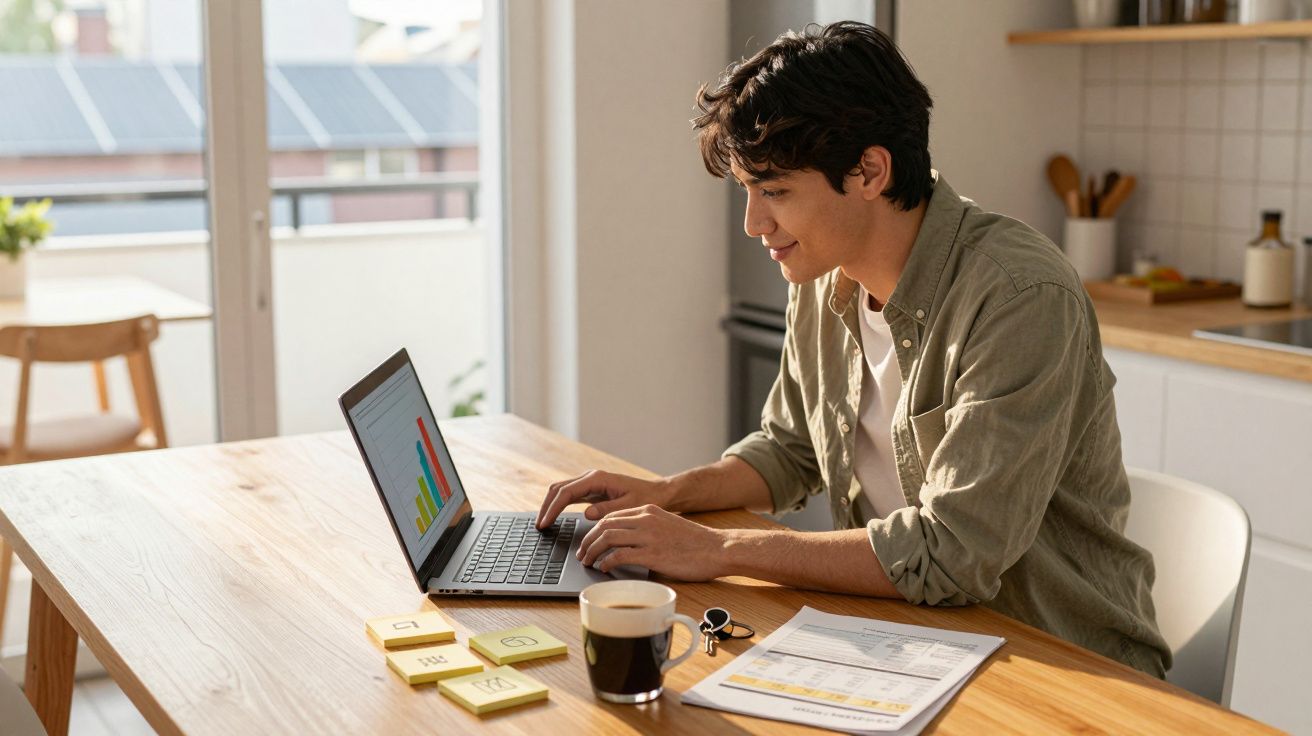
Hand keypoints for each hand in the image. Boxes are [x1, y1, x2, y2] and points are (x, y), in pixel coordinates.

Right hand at [536, 469, 671, 528]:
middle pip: (558, 489)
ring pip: (561, 490)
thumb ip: (607, 510)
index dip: (553, 509)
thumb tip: (587, 514)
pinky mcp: (591, 489)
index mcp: (598, 479)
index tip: (545, 524)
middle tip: (539, 526)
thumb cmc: (646, 499)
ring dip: (550, 505)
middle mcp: (591, 478)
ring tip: (543, 523)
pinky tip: (554, 517)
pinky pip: (569, 495)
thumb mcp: (629, 507)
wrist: (657, 493)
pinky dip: (558, 505)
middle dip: (546, 507)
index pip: (566, 493)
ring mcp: (590, 483)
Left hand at [575, 505, 727, 581]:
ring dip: (593, 551)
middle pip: (604, 525)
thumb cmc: (695, 543)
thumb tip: (626, 545)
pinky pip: (620, 556)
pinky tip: (604, 568)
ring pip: (607, 538)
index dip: (595, 530)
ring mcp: (648, 536)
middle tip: (582, 554)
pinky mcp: (652, 554)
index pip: (612, 516)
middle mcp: (646, 519)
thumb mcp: (667, 526)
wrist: (718, 548)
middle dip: (588, 540)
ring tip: (588, 562)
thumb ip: (647, 530)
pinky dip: (607, 562)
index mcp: (648, 510)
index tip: (588, 542)